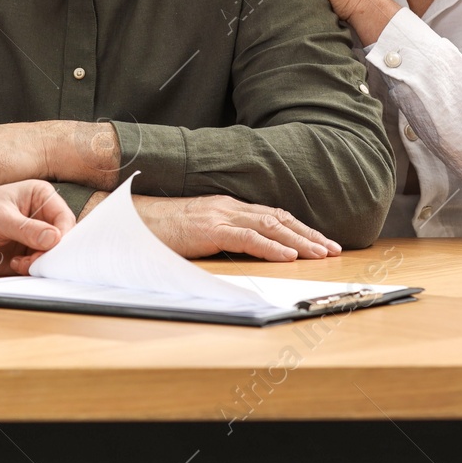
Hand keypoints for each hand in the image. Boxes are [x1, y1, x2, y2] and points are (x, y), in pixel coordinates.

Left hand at [0, 180, 74, 275]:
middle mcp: (39, 214)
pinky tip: (17, 264)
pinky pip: (41, 265)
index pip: (64, 217)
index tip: (51, 247)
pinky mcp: (26, 253)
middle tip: (34, 259)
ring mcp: (33, 235)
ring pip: (54, 254)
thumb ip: (27, 229)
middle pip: (63, 237)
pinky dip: (33, 269)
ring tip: (21, 262)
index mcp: (38, 195)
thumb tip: (54, 238)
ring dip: (40, 262)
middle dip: (51, 251)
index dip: (62, 234)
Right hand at [99, 192, 339, 261]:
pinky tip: (289, 256)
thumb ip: (219, 236)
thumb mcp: (196, 231)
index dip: (298, 227)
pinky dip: (271, 246)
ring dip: (299, 241)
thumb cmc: (158, 229)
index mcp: (225, 207)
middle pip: (277, 217)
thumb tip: (242, 252)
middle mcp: (227, 206)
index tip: (320, 241)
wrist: (128, 220)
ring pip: (269, 226)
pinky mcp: (209, 229)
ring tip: (322, 253)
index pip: (270, 214)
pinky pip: (247, 237)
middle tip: (333, 248)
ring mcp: (218, 216)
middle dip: (308, 233)